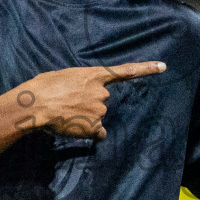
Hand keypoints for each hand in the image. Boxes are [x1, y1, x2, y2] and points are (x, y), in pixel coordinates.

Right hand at [13, 62, 165, 140]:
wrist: (36, 105)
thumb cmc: (42, 87)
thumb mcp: (63, 76)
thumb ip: (77, 82)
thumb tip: (74, 93)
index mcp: (93, 75)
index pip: (125, 71)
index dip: (146, 69)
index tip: (163, 66)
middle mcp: (101, 93)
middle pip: (101, 101)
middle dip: (88, 103)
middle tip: (68, 105)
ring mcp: (100, 110)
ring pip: (97, 117)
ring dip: (85, 118)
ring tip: (65, 116)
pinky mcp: (95, 127)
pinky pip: (97, 133)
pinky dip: (89, 133)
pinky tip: (74, 129)